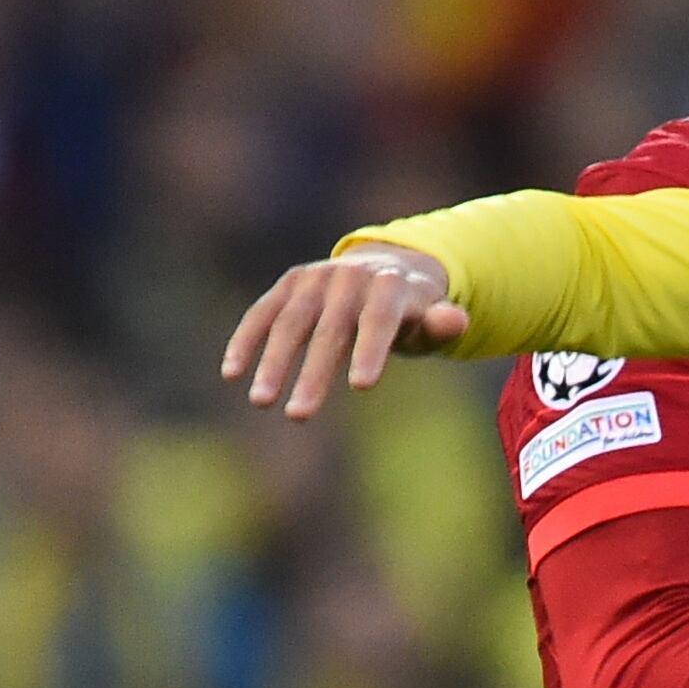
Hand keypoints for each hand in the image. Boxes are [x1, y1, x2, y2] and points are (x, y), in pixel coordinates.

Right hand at [221, 244, 467, 416]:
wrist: (386, 270)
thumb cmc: (412, 313)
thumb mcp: (432, 321)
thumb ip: (441, 325)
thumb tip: (456, 321)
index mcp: (390, 286)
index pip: (378, 320)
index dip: (370, 350)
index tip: (361, 387)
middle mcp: (350, 276)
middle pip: (330, 329)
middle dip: (313, 374)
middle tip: (299, 416)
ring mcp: (316, 278)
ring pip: (289, 322)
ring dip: (272, 361)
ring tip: (262, 402)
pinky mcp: (290, 284)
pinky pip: (263, 313)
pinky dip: (245, 340)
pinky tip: (232, 373)